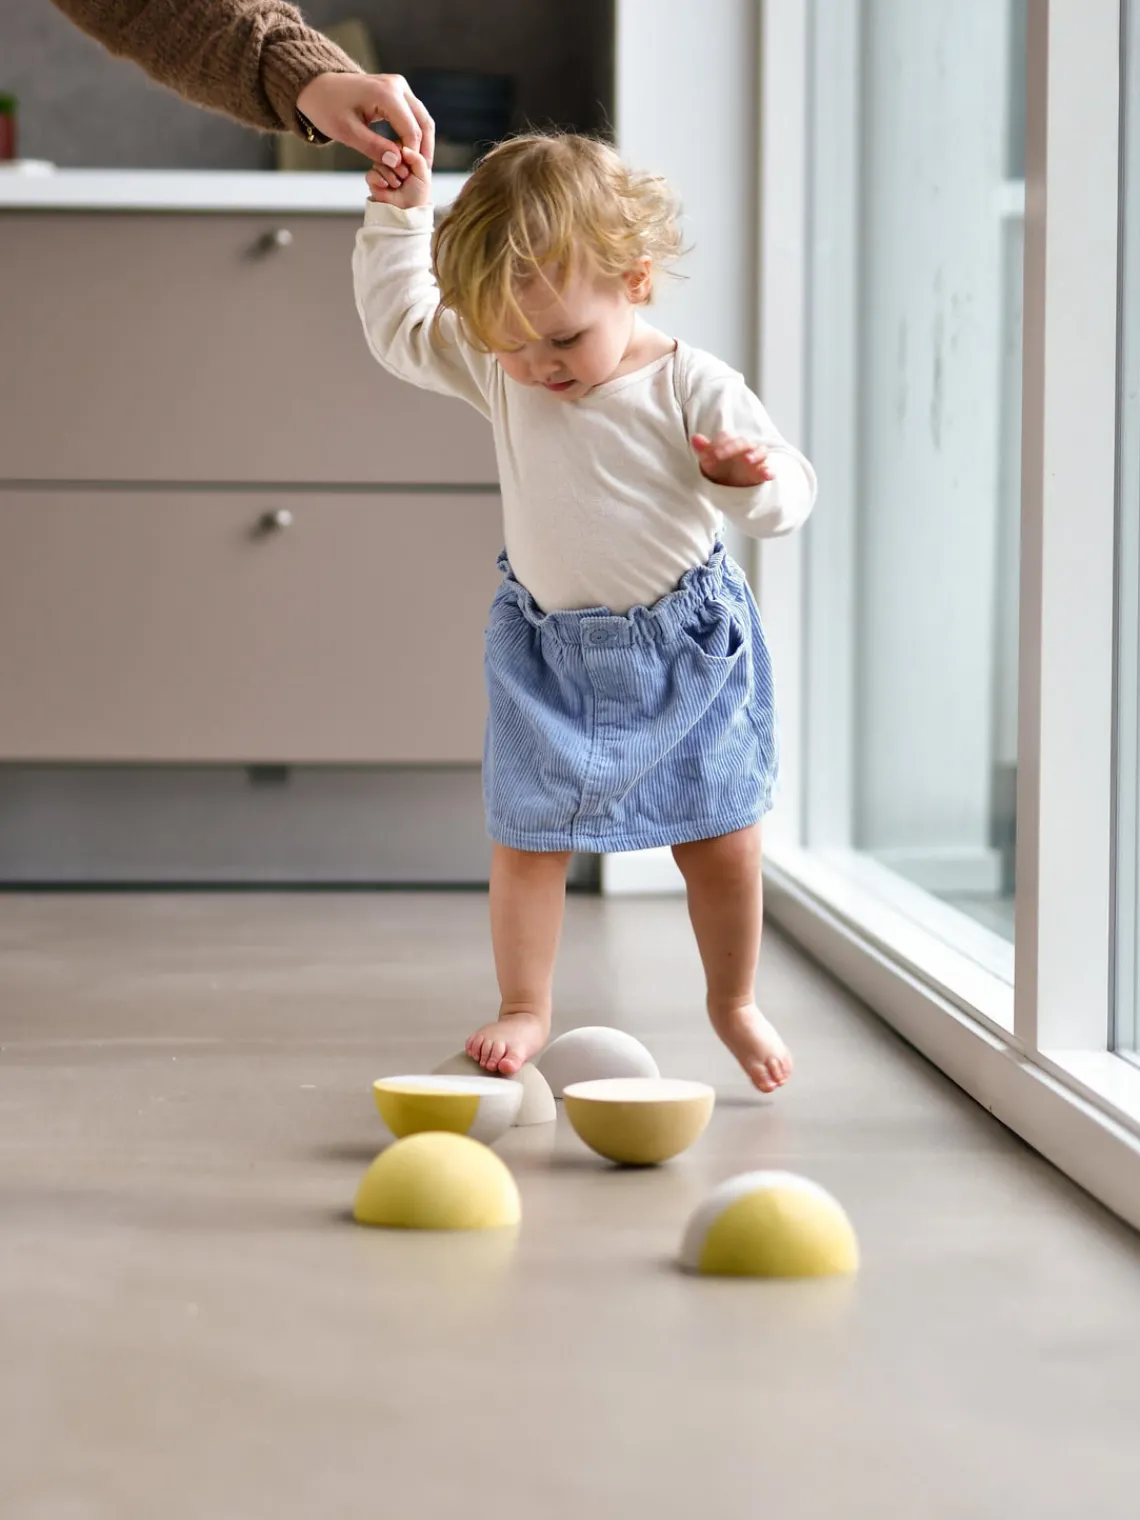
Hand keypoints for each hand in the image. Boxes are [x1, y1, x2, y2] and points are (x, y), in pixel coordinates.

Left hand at [296, 72, 435, 184]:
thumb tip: (397, 163)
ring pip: (423, 118)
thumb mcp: (346, 132)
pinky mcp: (397, 90)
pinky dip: (415, 134)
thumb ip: (373, 148)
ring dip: (423, 143)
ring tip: (417, 166)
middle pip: (424, 123)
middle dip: (425, 151)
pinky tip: (409, 153)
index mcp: (386, 94)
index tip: (407, 175)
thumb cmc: (327, 107)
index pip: (411, 130)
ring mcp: (399, 86)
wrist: (318, 86)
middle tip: (422, 174)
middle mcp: (397, 86)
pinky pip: (414, 114)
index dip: (413, 156)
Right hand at [366, 146, 431, 210]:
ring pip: (379, 162)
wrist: (407, 212)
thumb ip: (417, 158)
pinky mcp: (373, 180)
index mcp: (405, 157)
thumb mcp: (423, 174)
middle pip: (388, 152)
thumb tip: (404, 148)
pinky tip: (386, 187)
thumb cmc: (417, 194)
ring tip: (397, 185)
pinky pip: (371, 173)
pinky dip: (380, 180)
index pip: (399, 144)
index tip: (410, 168)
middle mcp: (392, 161)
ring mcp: (381, 169)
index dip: (404, 155)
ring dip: (391, 176)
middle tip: (404, 178)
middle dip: (398, 167)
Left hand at [692, 431, 774, 486]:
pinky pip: (768, 470)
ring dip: (755, 454)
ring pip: (760, 451)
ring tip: (748, 459)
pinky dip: (769, 471)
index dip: (718, 443)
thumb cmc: (719, 467)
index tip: (709, 454)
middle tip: (721, 455)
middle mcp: (745, 448)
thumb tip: (694, 438)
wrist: (731, 484)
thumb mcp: (708, 460)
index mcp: (730, 442)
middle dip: (732, 447)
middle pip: (742, 442)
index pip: (726, 437)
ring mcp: (756, 459)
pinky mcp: (763, 472)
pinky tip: (767, 474)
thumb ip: (703, 449)